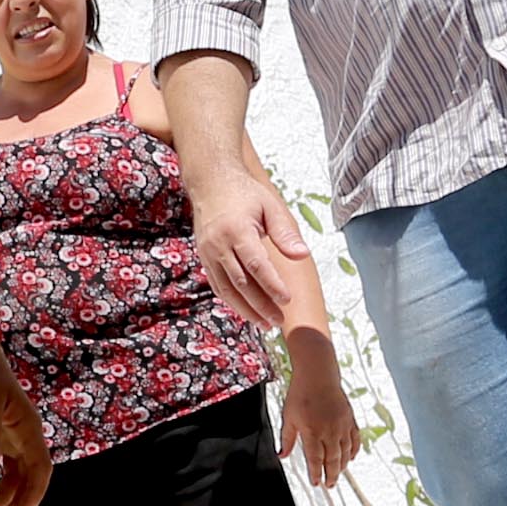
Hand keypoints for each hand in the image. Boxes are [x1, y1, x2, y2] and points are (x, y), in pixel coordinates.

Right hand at [186, 161, 314, 336]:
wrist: (210, 182)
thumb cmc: (244, 193)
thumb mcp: (270, 205)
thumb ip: (285, 232)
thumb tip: (302, 255)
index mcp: (237, 230)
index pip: (256, 264)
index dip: (272, 285)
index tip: (287, 300)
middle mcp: (218, 245)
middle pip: (241, 283)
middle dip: (260, 305)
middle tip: (278, 320)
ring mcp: (208, 253)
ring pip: (227, 289)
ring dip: (245, 309)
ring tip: (265, 324)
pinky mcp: (204, 258)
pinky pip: (218, 285)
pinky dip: (232, 301)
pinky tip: (247, 311)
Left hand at [279, 330, 362, 486]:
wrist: (318, 376)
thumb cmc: (300, 394)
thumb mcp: (288, 417)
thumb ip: (287, 438)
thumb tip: (283, 455)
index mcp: (312, 432)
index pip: (315, 460)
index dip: (316, 474)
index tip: (316, 483)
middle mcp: (329, 431)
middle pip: (333, 460)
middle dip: (331, 475)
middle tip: (329, 485)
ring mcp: (341, 426)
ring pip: (345, 452)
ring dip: (342, 465)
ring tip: (338, 474)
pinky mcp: (350, 419)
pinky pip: (355, 440)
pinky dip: (354, 451)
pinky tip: (351, 458)